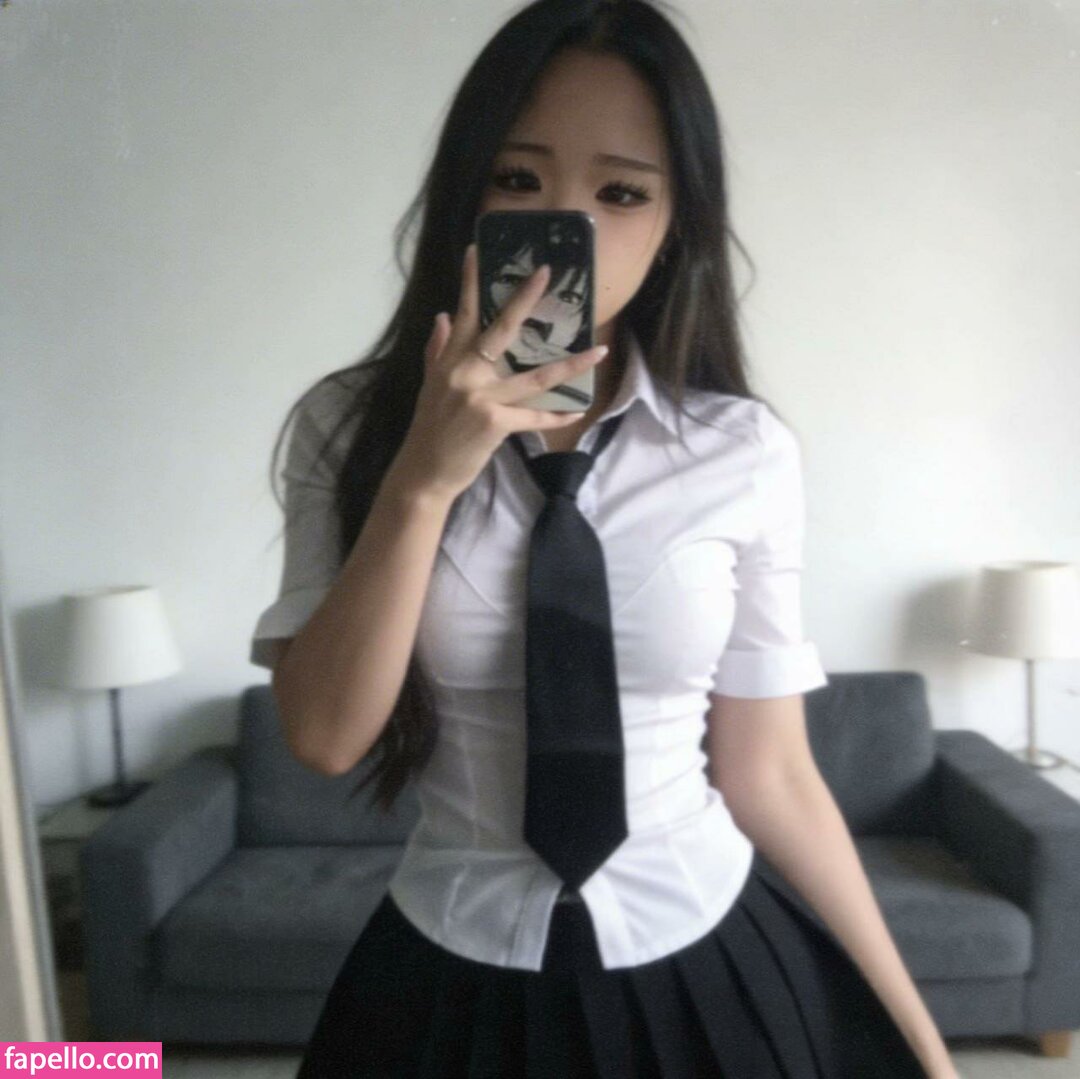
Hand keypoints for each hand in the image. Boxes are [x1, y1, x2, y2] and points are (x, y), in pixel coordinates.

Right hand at [390, 241, 607, 500]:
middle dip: (524, 299)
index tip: (476, 249)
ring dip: (570, 365)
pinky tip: (576, 411)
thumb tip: (441, 316)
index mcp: (449, 362)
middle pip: (500, 330)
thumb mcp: (430, 386)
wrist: (423, 472)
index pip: (463, 314)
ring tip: (598, 351)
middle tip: (546, 273)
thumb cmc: (429, 430)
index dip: (470, 281)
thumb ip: (437, 350)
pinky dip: (556, 416)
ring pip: (534, 376)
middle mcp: (464, 374)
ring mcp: (480, 397)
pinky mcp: (495, 423)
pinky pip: (534, 416)